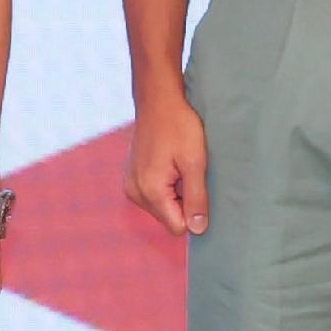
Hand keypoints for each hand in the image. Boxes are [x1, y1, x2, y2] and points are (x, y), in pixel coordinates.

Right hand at [126, 87, 211, 237]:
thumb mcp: (195, 162)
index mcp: (150, 191)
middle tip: (190, 173)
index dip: (194, 213)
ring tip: (179, 167)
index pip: (177, 227)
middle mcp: (135, 192)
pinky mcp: (131, 177)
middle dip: (183, 203)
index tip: (200, 189)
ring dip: (174, 193)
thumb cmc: (179, 126)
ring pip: (161, 207)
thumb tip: (198, 230)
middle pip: (168, 218)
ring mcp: (130, 184)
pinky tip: (169, 164)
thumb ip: (196, 199)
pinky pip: (152, 195)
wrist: (158, 101)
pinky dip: (164, 186)